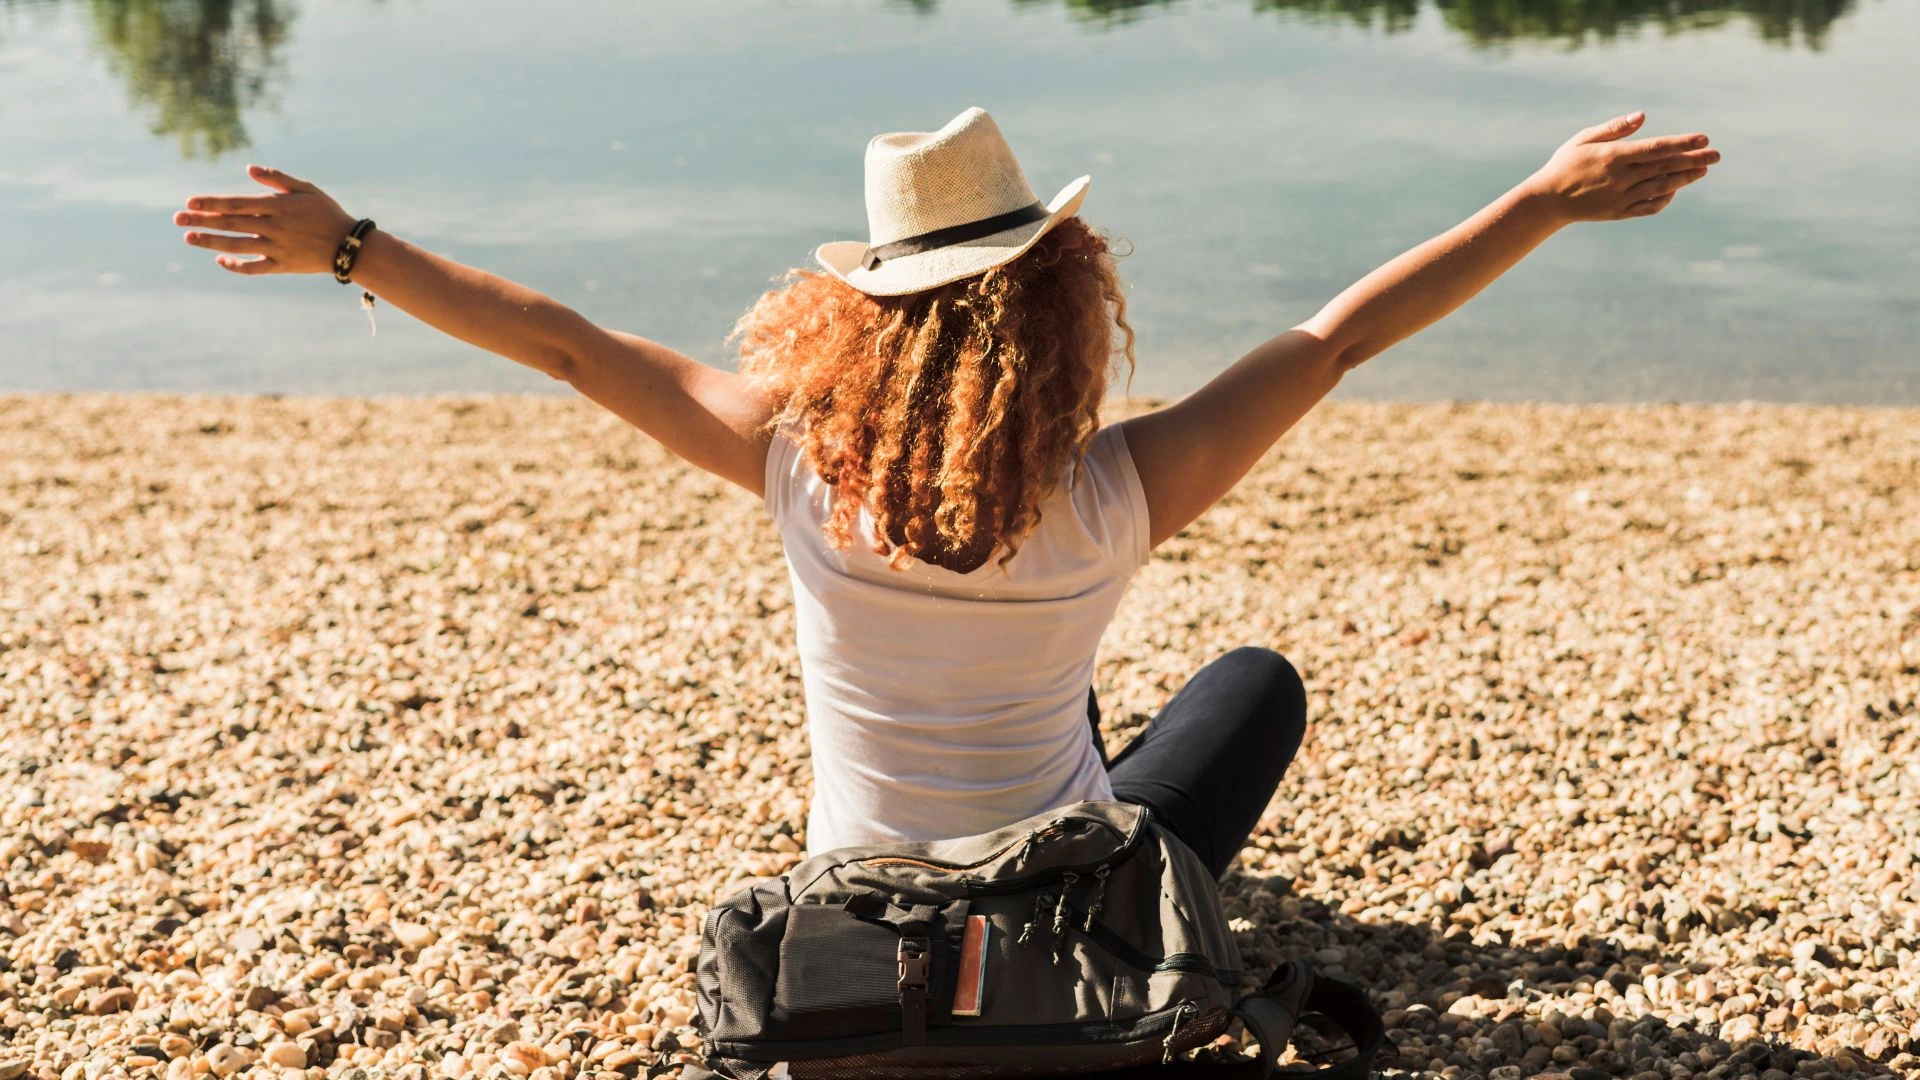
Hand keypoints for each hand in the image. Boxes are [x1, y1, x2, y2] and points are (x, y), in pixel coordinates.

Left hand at [172, 164, 359, 274]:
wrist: (349, 246)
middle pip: (231, 223)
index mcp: (278, 206)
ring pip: (237, 245)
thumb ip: (277, 178)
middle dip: (202, 221)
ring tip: (189, 238)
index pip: (237, 203)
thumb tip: (249, 168)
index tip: (190, 203)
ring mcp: (277, 248)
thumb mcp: (307, 189)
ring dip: (210, 242)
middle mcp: (274, 227)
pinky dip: (235, 265)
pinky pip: (254, 267)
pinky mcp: (282, 265)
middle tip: (177, 219)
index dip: (212, 203)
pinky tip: (220, 259)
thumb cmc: (327, 213)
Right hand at [1521, 112, 1719, 223]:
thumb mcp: (1584, 139)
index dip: (1682, 143)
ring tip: (1703, 170)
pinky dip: (1665, 199)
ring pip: (1661, 188)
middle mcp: (1620, 178)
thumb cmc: (1565, 164)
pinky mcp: (1619, 213)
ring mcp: (1621, 198)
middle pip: (1665, 167)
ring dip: (1684, 179)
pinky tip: (1676, 189)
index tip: (1704, 139)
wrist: (1547, 201)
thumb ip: (1614, 128)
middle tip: (1717, 155)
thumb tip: (1643, 116)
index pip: (1656, 148)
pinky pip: (1649, 207)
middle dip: (1693, 160)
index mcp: (1613, 157)